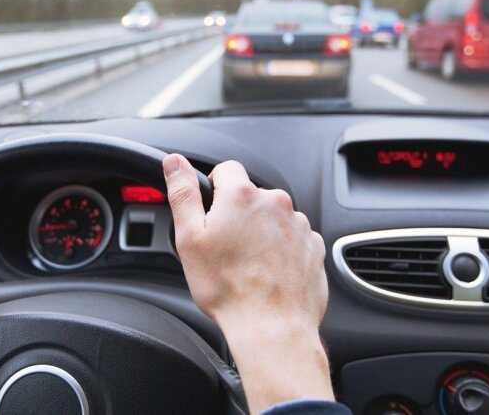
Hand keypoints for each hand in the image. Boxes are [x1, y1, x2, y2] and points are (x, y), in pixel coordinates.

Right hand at [163, 154, 332, 411]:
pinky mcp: (313, 247)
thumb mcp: (190, 238)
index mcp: (242, 195)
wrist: (272, 327)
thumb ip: (183, 193)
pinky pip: (292, 239)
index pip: (227, 170)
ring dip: (261, 233)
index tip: (210, 214)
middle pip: (251, 197)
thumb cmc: (228, 288)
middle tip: (225, 248)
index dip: (214, 189)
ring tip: (247, 266)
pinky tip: (268, 274)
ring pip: (272, 219)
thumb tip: (174, 162)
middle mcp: (276, 203)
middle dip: (238, 216)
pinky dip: (281, 251)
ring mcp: (298, 225)